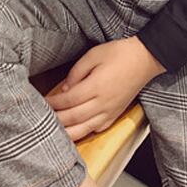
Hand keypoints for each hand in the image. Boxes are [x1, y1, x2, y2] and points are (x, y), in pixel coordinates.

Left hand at [44, 36, 166, 141]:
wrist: (145, 59)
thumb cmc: (120, 53)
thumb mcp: (94, 54)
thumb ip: (77, 72)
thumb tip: (64, 88)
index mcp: (96, 86)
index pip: (68, 100)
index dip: (54, 103)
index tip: (42, 102)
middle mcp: (102, 103)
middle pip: (74, 117)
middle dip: (56, 120)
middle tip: (41, 119)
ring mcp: (110, 111)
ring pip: (84, 129)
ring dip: (67, 132)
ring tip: (53, 132)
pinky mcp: (116, 115)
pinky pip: (97, 130)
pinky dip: (84, 133)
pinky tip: (75, 132)